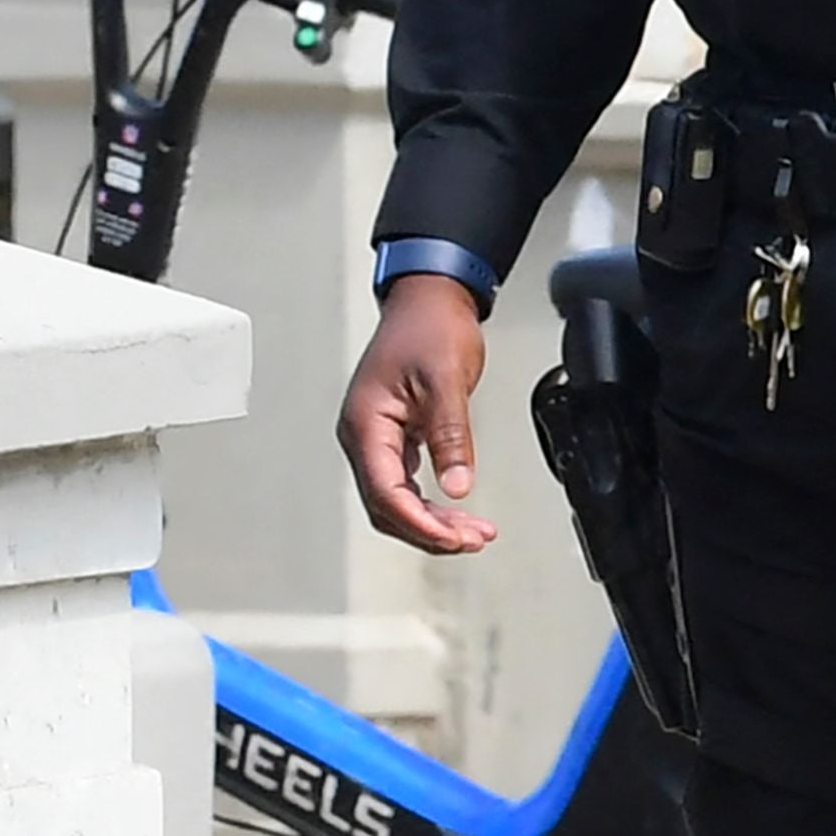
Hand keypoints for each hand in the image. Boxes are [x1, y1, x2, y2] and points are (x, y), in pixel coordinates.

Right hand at [339, 274, 497, 553]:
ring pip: (395, 499)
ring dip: (431, 520)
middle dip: (429, 530)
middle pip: (386, 505)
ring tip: (472, 531)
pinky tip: (456, 509)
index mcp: (366, 422)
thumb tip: (457, 486)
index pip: (386, 492)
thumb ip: (451, 437)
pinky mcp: (393, 434)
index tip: (456, 539)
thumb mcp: (447, 381)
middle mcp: (363, 434)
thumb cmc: (429, 326)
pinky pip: (404, 482)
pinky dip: (430, 502)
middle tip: (472, 539)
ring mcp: (376, 436)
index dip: (421, 523)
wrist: (429, 297)